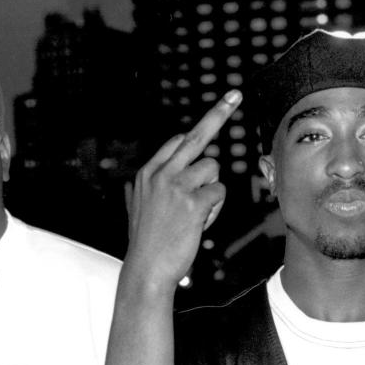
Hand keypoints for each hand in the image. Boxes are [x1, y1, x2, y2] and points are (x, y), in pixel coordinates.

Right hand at [123, 90, 240, 291]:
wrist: (146, 270)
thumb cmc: (145, 244)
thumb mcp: (134, 211)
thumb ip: (137, 193)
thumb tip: (129, 186)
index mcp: (147, 173)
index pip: (178, 141)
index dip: (199, 131)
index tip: (218, 107)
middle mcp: (161, 173)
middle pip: (196, 137)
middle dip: (218, 114)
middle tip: (235, 94)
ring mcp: (176, 186)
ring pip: (212, 169)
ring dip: (212, 191)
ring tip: (197, 214)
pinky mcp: (193, 202)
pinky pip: (219, 192)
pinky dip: (216, 207)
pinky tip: (201, 222)